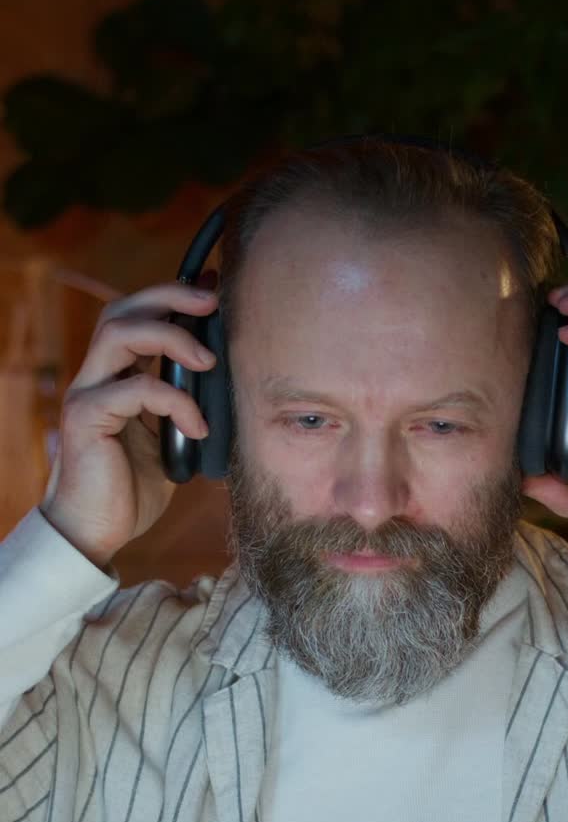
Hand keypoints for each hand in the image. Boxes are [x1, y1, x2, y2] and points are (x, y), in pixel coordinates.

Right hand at [40, 275, 216, 568]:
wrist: (96, 532)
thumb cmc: (131, 491)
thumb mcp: (171, 442)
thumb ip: (186, 410)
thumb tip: (229, 387)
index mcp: (115, 377)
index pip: (137, 317)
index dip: (173, 298)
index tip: (214, 289)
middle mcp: (96, 377)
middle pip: (122, 310)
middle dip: (170, 298)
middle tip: (213, 303)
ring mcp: (86, 393)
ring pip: (119, 333)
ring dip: (170, 337)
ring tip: (209, 360)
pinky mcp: (85, 417)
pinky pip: (135, 390)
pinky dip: (175, 401)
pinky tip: (199, 426)